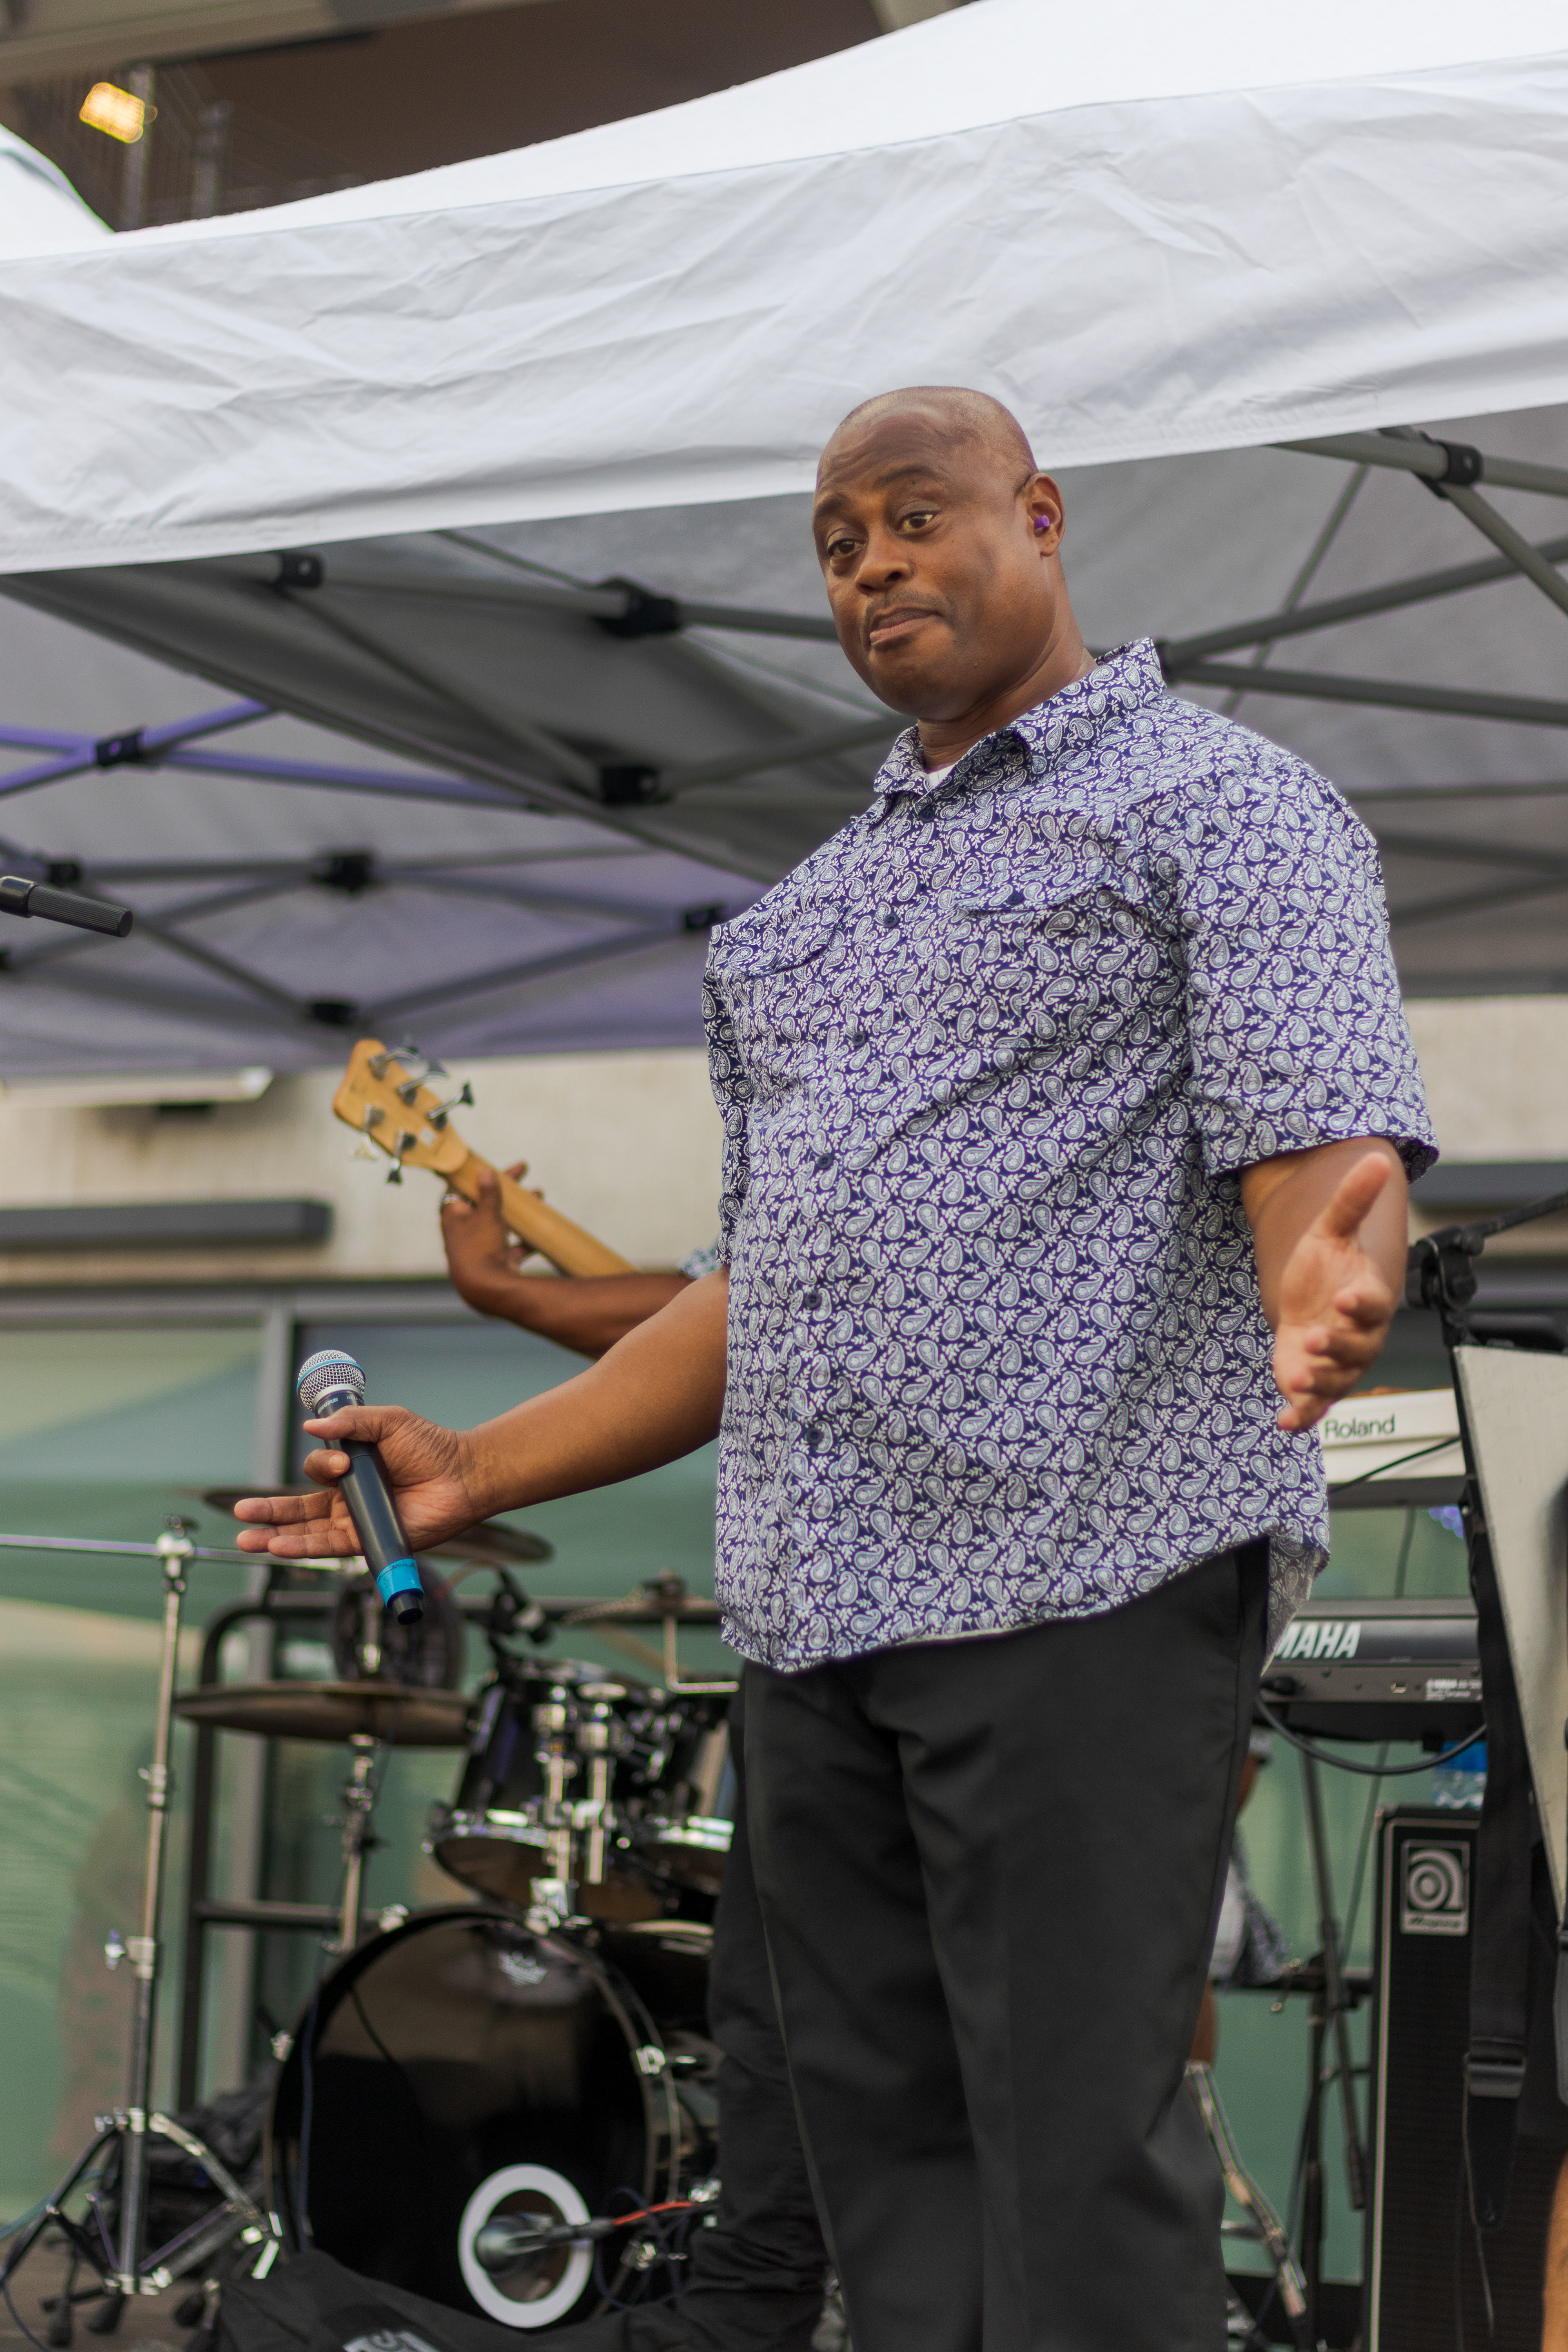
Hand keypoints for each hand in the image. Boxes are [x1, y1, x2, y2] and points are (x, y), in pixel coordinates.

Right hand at [232, 1405, 483, 1557]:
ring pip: (307, 1530)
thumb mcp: (387, 1421)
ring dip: (276, 1535)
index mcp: (352, 1468)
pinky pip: (329, 1546)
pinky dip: (302, 1547)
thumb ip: (350, 1421)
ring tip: (247, 1540)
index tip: (343, 1460)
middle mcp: (350, 1497)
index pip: (317, 1469)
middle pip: (299, 1507)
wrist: (462, 1475)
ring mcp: (357, 1520)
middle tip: (241, 1513)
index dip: (322, 1463)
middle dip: (269, 1512)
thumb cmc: (431, 1447)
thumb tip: (310, 1426)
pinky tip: (277, 1548)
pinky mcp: (368, 1539)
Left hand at [441, 1164, 526, 1309]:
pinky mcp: (495, 1263)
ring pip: (500, 1223)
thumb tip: (484, 1171)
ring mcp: (480, 1248)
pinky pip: (512, 1246)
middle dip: (506, 1189)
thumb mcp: (486, 1214)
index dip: (478, 1175)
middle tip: (522, 1171)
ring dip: (518, 1211)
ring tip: (538, 1195)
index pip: (464, 1187)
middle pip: (485, 1204)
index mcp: (453, 1216)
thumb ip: (488, 1193)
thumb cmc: (479, 1247)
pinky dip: (524, 1238)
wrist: (485, 1290)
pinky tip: (539, 1230)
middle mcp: (464, 1232)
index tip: (494, 1165)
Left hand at [1269, 1153, 1397, 1432]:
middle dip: (1338, 1347)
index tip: (1345, 1296)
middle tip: (1317, 1340)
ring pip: (1337, 1381)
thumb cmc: (1326, 1268)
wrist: (1310, 1302)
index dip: (1361, 1303)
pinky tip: (1284, 1424)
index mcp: (1365, 1299)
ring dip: (1320, 1383)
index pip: (1372, 1303)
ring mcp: (1336, 1364)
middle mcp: (1357, 1337)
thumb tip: (1373, 1157)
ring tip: (1298, 1377)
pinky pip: (1314, 1408)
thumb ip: (1352, 1200)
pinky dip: (1302, 1417)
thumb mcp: (1331, 1229)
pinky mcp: (1314, 1385)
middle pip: (1357, 1347)